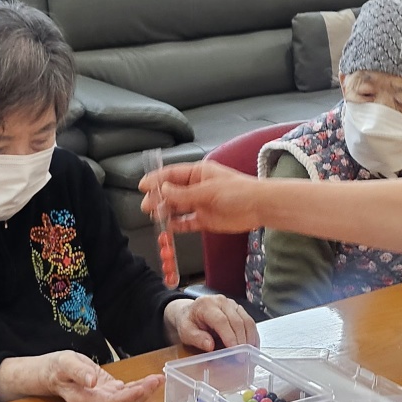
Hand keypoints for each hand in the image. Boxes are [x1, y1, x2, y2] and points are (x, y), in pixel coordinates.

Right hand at [0, 351, 161, 401]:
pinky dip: (138, 387)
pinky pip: (125, 392)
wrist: (51, 373)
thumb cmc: (56, 368)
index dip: (130, 397)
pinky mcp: (106, 391)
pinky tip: (149, 380)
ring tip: (158, 379)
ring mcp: (102, 399)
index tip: (144, 387)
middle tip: (158, 380)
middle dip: (142, 394)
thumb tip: (93, 381)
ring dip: (143, 391)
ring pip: (126, 400)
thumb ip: (79, 372)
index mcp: (84, 400)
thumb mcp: (64, 364)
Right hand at [139, 160, 261, 234]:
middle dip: (158, 198)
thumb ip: (184, 193)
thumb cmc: (237, 191)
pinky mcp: (205, 220)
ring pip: (177, 207)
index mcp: (198, 173)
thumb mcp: (208, 190)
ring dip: (166, 211)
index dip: (156, 179)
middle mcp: (197, 187)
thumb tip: (163, 190)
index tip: (142, 185)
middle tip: (146, 206)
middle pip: (172, 192)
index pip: (172, 174)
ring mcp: (200, 204)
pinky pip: (187, 222)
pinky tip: (168, 228)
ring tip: (155, 217)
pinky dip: (177, 225)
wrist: (258, 207)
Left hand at [164, 295, 258, 350]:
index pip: (221, 321)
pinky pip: (249, 321)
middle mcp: (221, 301)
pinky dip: (253, 335)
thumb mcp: (186, 332)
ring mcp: (232, 304)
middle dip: (242, 340)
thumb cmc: (188, 322)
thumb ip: (196, 338)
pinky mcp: (239, 309)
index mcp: (206, 305)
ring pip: (246, 320)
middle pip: (236, 320)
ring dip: (250, 338)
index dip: (230, 336)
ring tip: (249, 354)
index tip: (234, 351)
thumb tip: (210, 345)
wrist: (191, 312)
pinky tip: (252, 347)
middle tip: (243, 358)